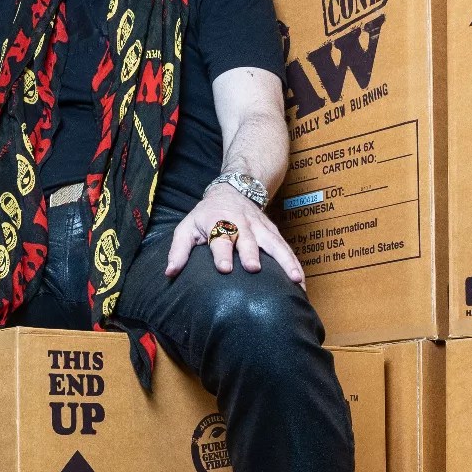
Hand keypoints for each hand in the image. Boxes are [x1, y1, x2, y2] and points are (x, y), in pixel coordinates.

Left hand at [163, 185, 304, 283]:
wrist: (233, 190)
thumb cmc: (206, 215)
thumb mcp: (187, 227)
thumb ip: (178, 250)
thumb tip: (170, 273)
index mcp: (218, 223)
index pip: (219, 238)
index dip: (221, 252)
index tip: (225, 268)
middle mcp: (241, 224)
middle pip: (247, 239)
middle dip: (251, 253)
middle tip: (254, 269)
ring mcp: (260, 228)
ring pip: (274, 244)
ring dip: (284, 261)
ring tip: (293, 279)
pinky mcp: (273, 233)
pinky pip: (286, 248)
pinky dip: (295, 263)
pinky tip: (302, 281)